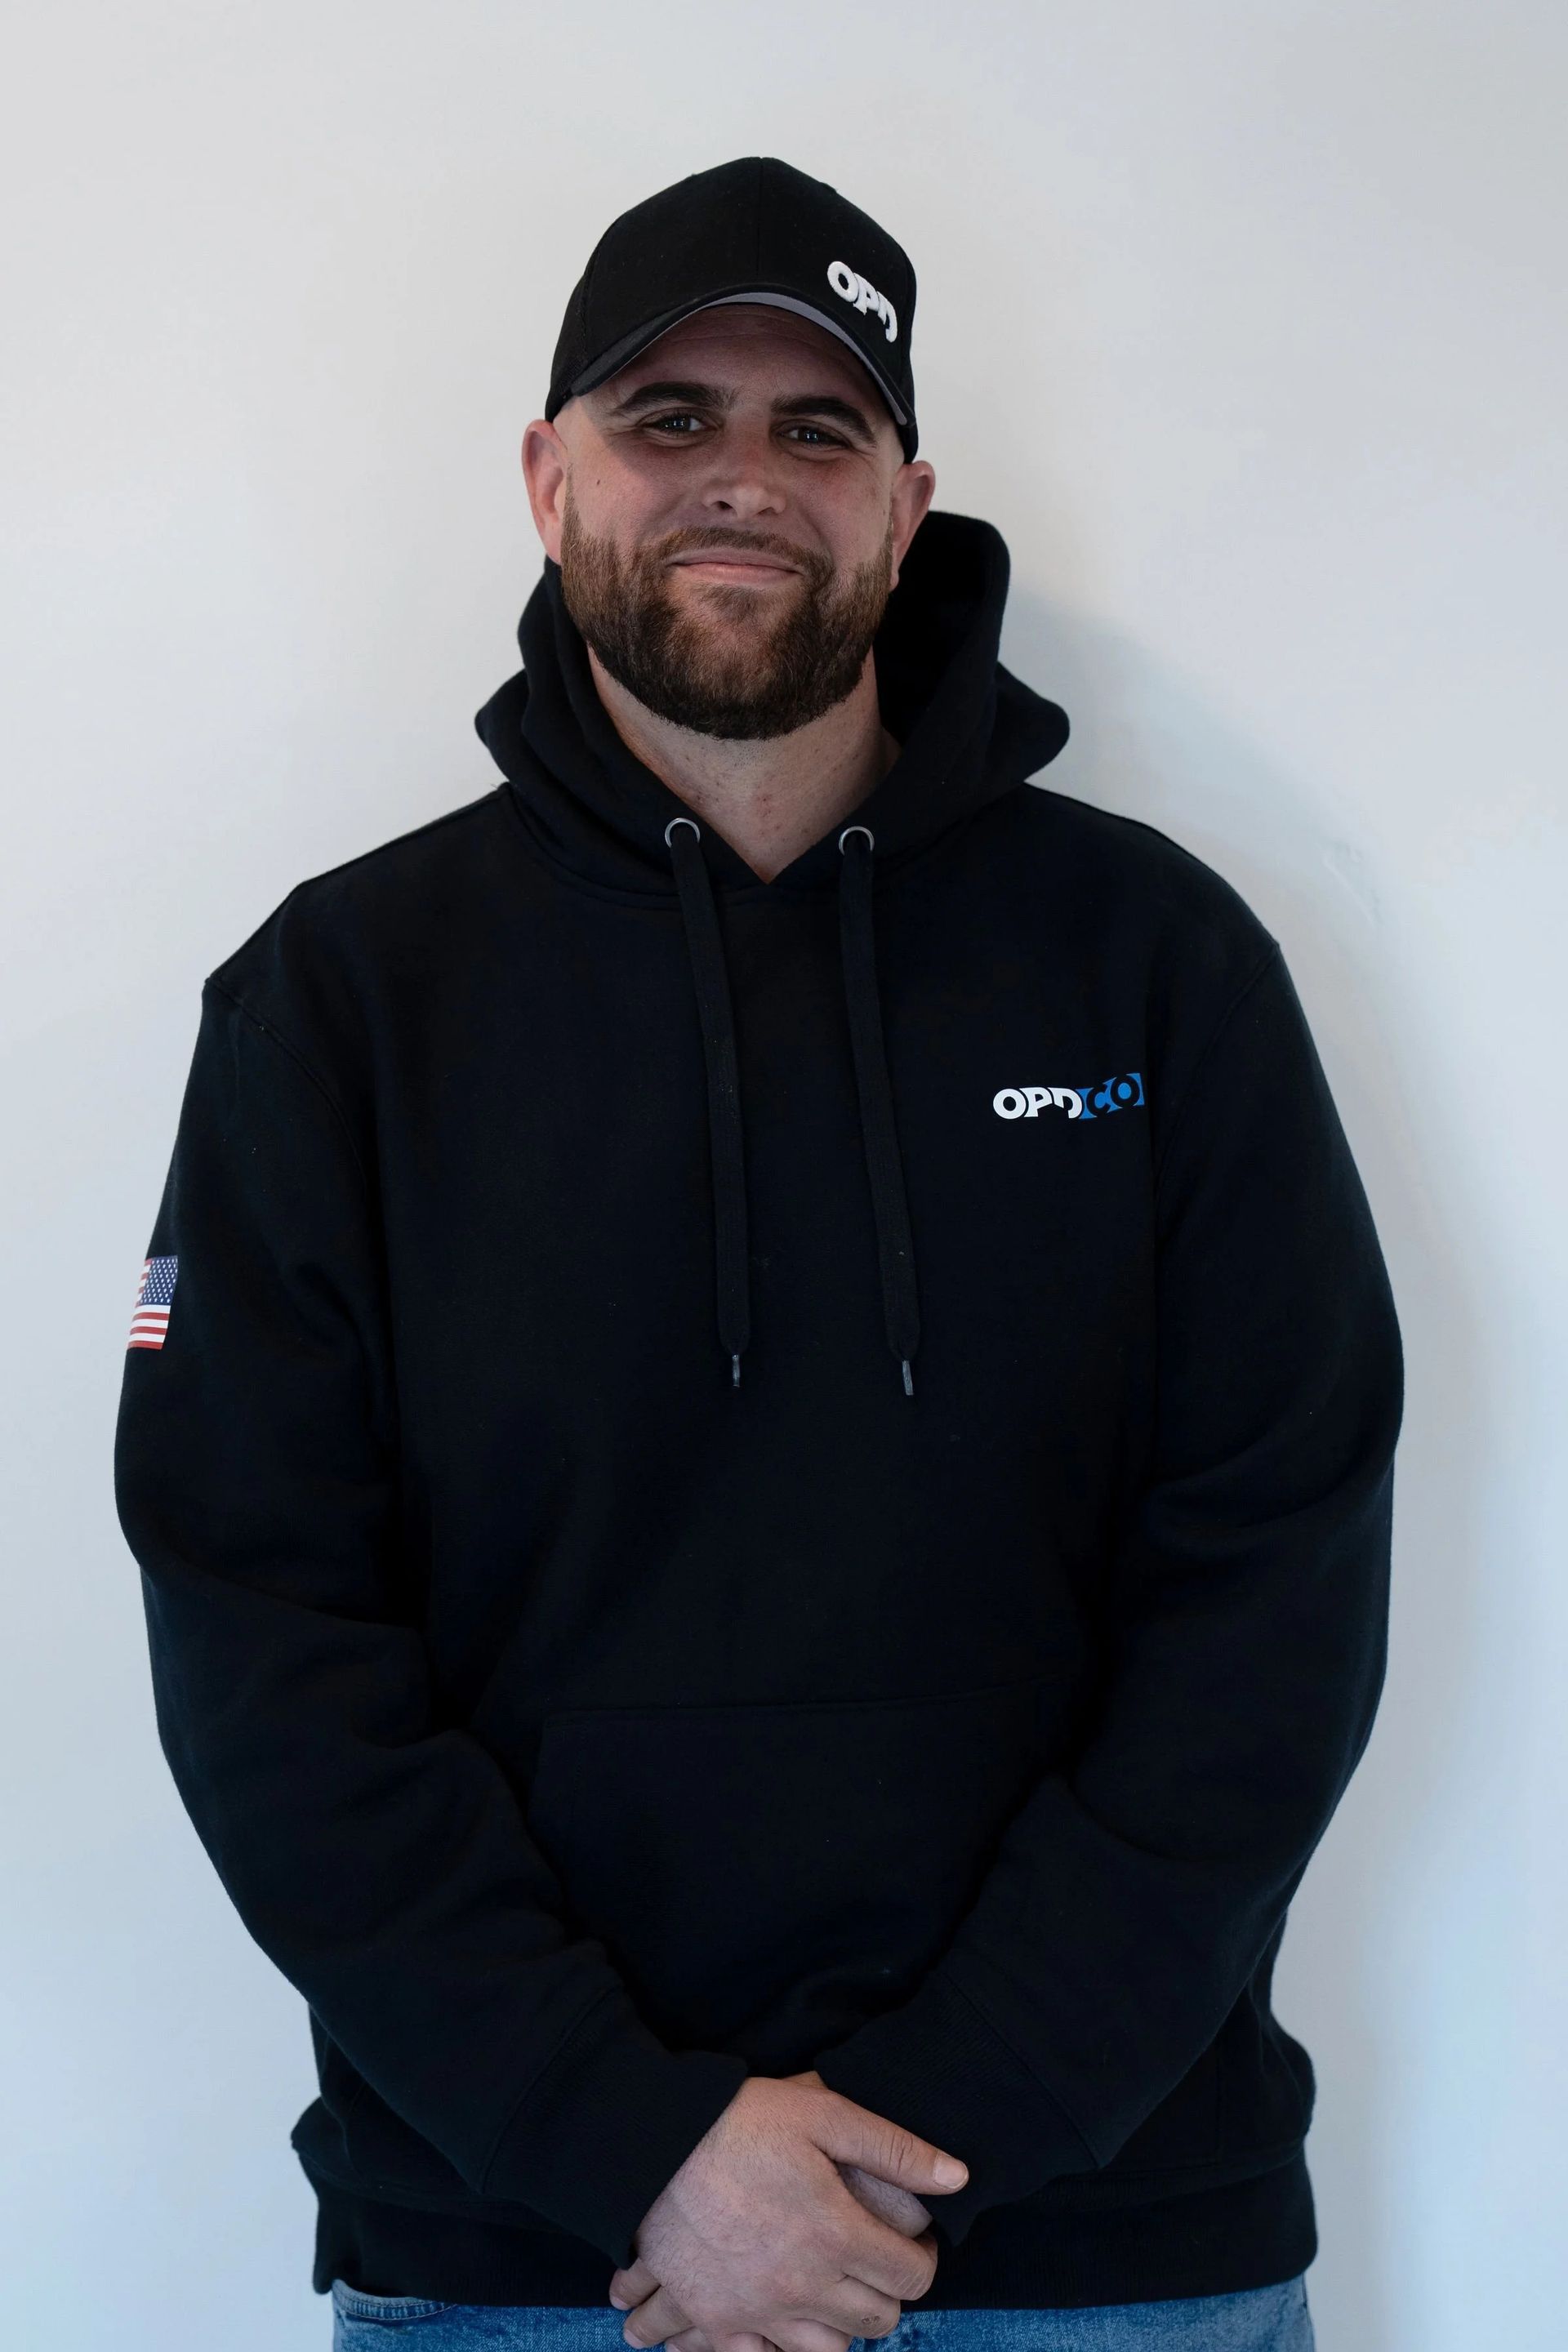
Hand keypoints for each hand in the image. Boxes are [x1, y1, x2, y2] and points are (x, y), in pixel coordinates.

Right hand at [607, 2069, 957, 2351]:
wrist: (653, 2143)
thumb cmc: (741, 2121)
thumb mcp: (823, 2113)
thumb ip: (894, 2148)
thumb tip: (958, 2177)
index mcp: (837, 2236)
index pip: (911, 2277)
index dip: (924, 2259)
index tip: (916, 2241)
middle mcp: (804, 2287)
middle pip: (875, 2323)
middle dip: (886, 2296)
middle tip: (873, 2264)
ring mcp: (757, 2312)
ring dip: (836, 2331)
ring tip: (830, 2296)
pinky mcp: (713, 2319)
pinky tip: (769, 2331)